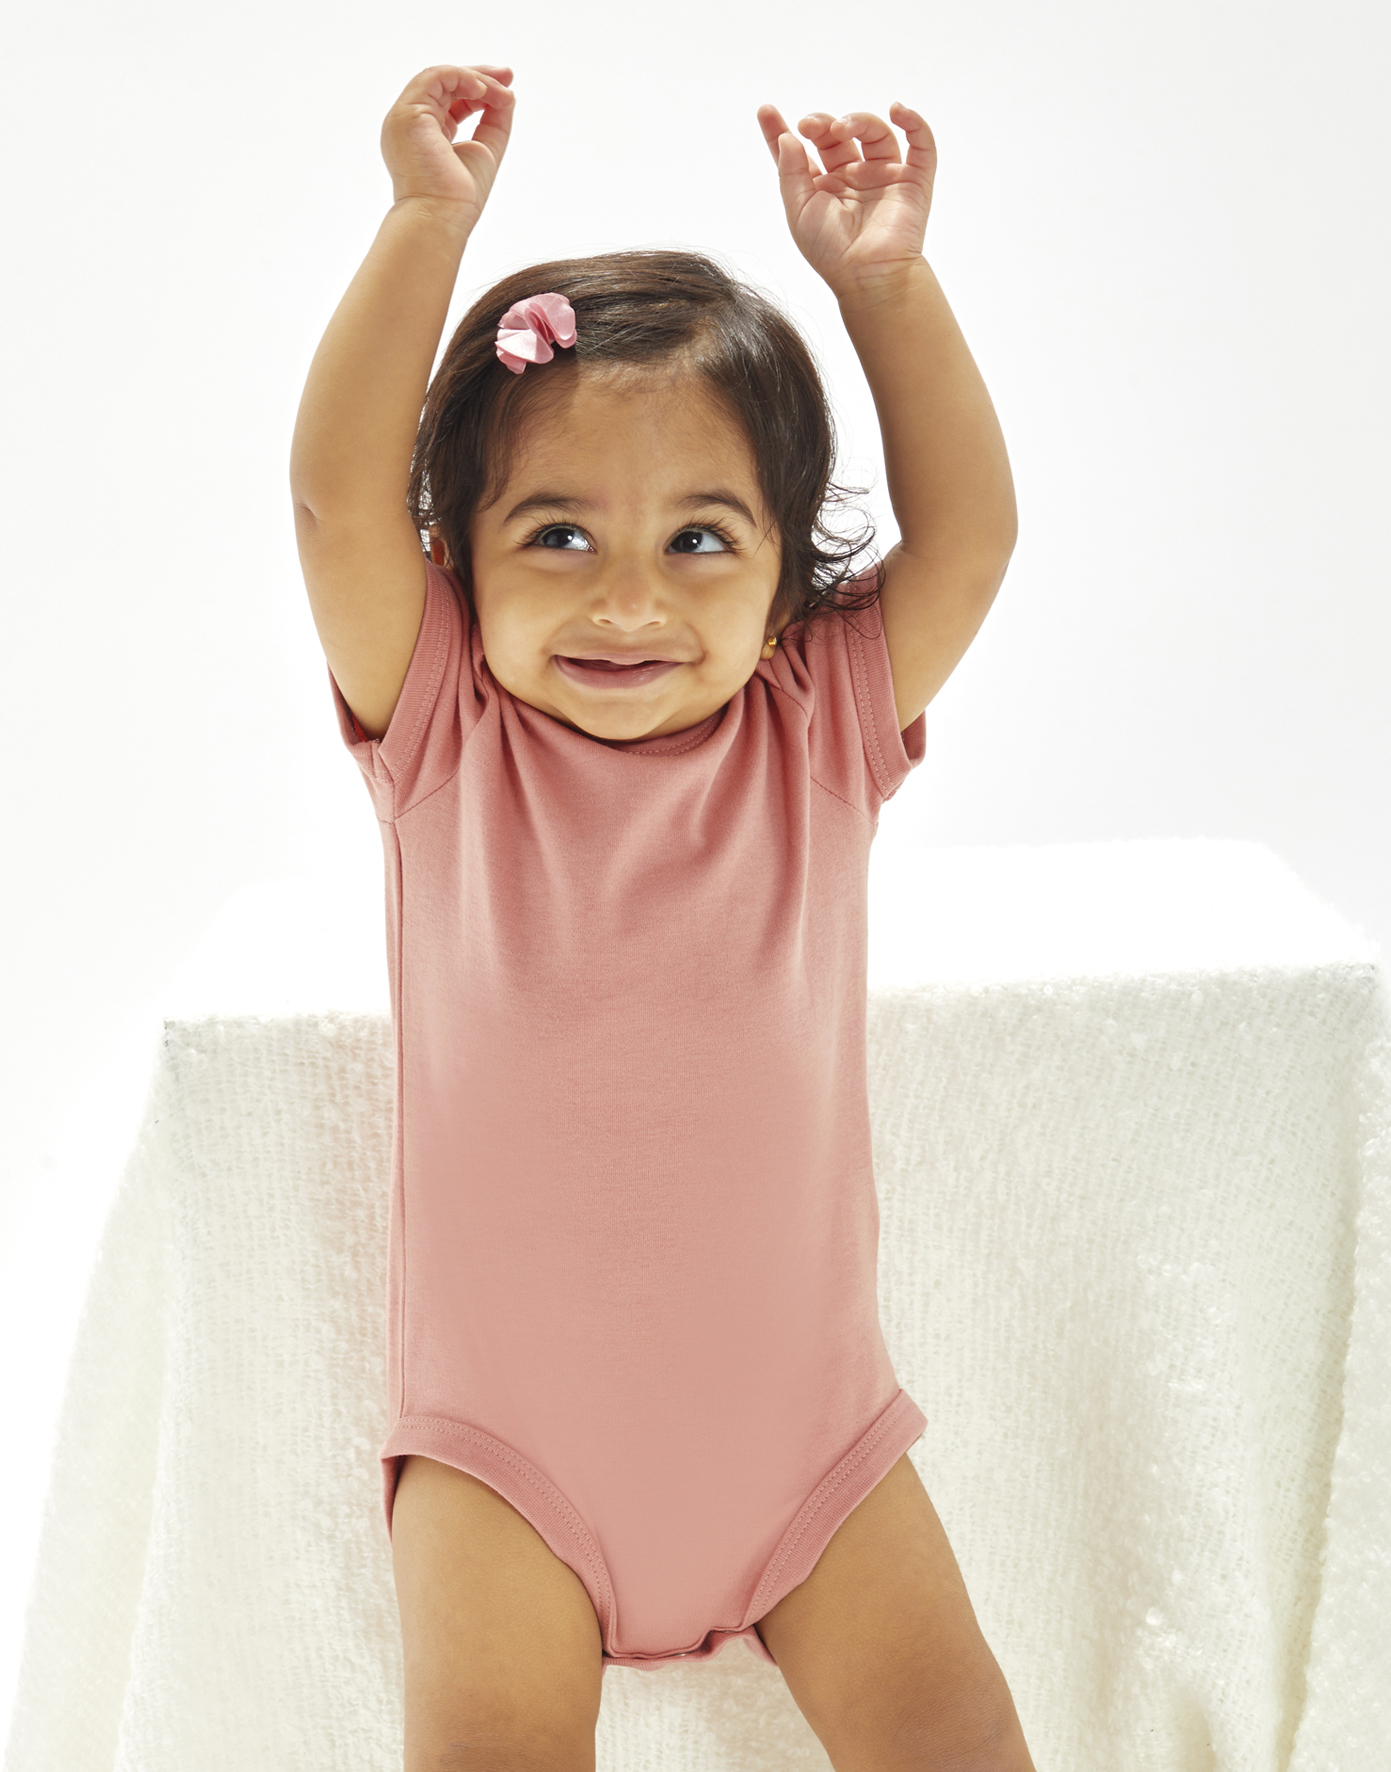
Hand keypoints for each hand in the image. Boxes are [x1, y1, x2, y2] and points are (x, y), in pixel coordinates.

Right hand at [381, 64, 515, 221]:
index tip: (507, 91)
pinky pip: (435, 77)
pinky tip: (483, 91)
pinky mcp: (407, 113)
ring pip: (442, 78)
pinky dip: (461, 77)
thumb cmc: (458, 199)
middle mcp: (412, 122)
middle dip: (480, 76)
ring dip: (476, 79)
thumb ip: (494, 122)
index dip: (478, 90)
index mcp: (425, 134)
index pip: (451, 100)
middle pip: (446, 85)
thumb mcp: (484, 151)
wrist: (441, 218)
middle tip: (509, 76)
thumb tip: (508, 95)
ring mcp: (406, 116)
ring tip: (502, 91)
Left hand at [755, 102, 935, 300]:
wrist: (867, 275)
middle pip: (837, 135)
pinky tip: (899, 110)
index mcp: (823, 188)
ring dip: (858, 120)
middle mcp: (853, 178)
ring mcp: (883, 177)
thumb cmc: (831, 252)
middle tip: (808, 126)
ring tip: (841, 127)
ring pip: (874, 132)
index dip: (782, 130)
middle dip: (821, 123)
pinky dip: (915, 123)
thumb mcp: (799, 210)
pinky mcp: (912, 180)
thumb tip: (787, 138)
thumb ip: (790, 172)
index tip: (766, 111)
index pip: (802, 152)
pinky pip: (921, 145)